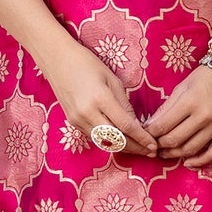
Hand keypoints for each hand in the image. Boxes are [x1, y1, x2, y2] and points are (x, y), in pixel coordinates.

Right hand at [43, 38, 158, 157]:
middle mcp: (87, 113)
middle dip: (135, 148)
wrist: (57, 60)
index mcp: (101, 98)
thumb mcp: (112, 79)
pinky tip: (120, 140)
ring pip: (104, 142)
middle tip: (150, 151)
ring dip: (122, 147)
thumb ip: (124, 104)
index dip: (142, 138)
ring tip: (138, 148)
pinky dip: (109, 141)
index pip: (126, 126)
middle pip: (115, 140)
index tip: (154, 145)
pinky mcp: (72, 122)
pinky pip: (94, 137)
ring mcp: (77, 119)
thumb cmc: (87, 63)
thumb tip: (136, 125)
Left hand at [145, 65, 211, 167]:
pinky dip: (199, 162)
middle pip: (174, 139)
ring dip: (174, 154)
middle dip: (159, 145)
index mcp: (189, 102)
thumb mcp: (182, 87)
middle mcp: (203, 116)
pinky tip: (187, 163)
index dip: (150, 133)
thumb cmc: (205, 78)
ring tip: (165, 153)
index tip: (145, 134)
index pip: (163, 125)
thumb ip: (166, 107)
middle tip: (153, 145)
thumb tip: (150, 125)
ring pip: (190, 149)